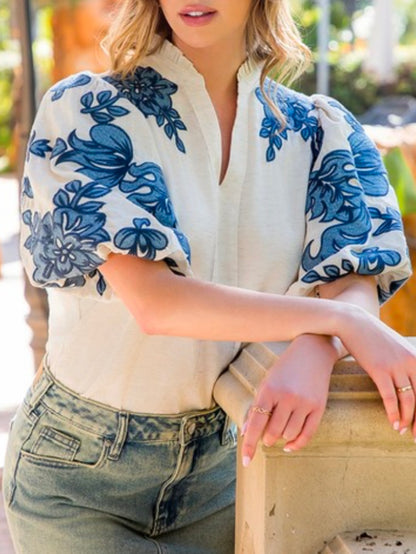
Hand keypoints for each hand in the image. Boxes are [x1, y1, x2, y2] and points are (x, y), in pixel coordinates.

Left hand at [241, 335, 336, 465]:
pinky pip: (307, 434)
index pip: (256, 423)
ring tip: (278, 431)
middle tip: (266, 435)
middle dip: (266, 438)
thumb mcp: (266, 383)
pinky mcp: (318, 407)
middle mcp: (287, 397)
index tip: (246, 462)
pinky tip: (288, 446)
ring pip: (289, 435)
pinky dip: (296, 444)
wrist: (312, 352)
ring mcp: (304, 402)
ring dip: (281, 439)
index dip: (250, 445)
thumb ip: (256, 407)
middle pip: (273, 432)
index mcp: (269, 390)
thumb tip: (245, 432)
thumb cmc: (284, 369)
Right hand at [340, 306, 415, 436]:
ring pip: (408, 400)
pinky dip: (393, 413)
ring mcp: (395, 366)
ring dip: (407, 419)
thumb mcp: (397, 347)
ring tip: (403, 431)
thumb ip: (406, 362)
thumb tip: (409, 381)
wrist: (354, 322)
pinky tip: (393, 424)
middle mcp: (411, 362)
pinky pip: (389, 397)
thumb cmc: (373, 336)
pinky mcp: (379, 370)